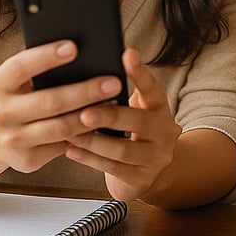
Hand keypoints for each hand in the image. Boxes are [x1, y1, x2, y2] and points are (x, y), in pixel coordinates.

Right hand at [0, 40, 124, 173]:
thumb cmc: (18, 96)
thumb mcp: (19, 78)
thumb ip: (41, 66)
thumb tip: (80, 51)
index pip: (21, 67)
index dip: (47, 57)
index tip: (74, 47)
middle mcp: (1, 113)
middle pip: (50, 102)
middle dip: (85, 91)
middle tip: (113, 82)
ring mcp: (13, 140)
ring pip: (61, 127)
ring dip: (91, 115)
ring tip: (114, 102)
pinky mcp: (29, 159)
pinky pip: (65, 146)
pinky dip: (87, 134)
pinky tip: (104, 123)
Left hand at [63, 48, 182, 201]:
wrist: (148, 172)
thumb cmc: (132, 132)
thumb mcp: (135, 110)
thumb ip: (119, 95)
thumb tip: (88, 72)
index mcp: (160, 108)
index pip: (152, 87)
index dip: (140, 71)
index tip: (127, 54)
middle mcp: (165, 132)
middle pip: (138, 122)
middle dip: (110, 116)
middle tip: (86, 111)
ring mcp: (156, 159)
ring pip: (123, 150)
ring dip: (94, 141)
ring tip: (71, 132)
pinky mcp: (143, 180)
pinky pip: (113, 169)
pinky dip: (90, 159)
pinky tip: (72, 150)